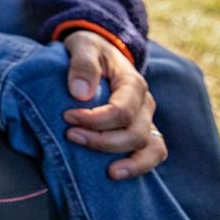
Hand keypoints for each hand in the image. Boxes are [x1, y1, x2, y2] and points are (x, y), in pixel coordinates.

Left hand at [61, 32, 165, 179]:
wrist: (98, 51)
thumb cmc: (89, 50)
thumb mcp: (82, 46)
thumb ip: (82, 64)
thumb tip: (80, 93)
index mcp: (132, 83)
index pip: (122, 111)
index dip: (95, 120)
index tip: (67, 117)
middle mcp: (145, 103)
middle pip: (134, 133)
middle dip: (102, 141)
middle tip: (70, 135)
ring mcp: (146, 119)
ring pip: (149, 148)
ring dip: (127, 161)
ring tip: (108, 173)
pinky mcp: (141, 130)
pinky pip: (153, 153)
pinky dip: (140, 166)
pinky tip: (117, 173)